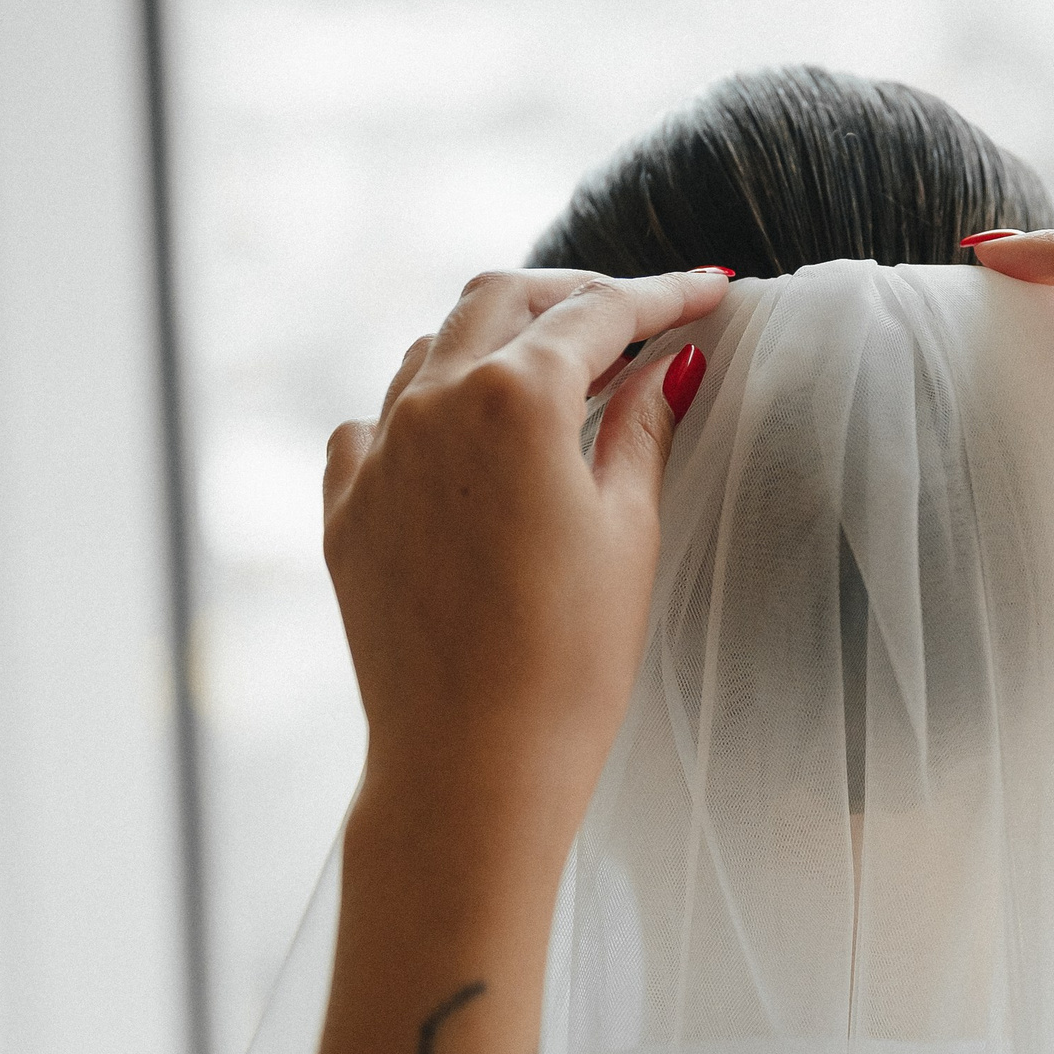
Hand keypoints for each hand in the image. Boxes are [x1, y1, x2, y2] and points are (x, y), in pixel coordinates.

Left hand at [323, 265, 729, 838]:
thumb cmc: (569, 661)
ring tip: (553, 373)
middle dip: (572, 295)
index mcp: (515, 398)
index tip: (709, 288)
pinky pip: (376, 423)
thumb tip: (668, 364)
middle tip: (631, 316)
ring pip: (434, 351)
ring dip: (496, 344)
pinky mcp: (344, 506)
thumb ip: (643, 427)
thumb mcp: (627, 529)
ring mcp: (376, 453)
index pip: (599, 313)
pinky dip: (424, 410)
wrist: (470, 765)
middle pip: (503, 299)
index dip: (662, 294)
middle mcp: (431, 403)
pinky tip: (462, 442)